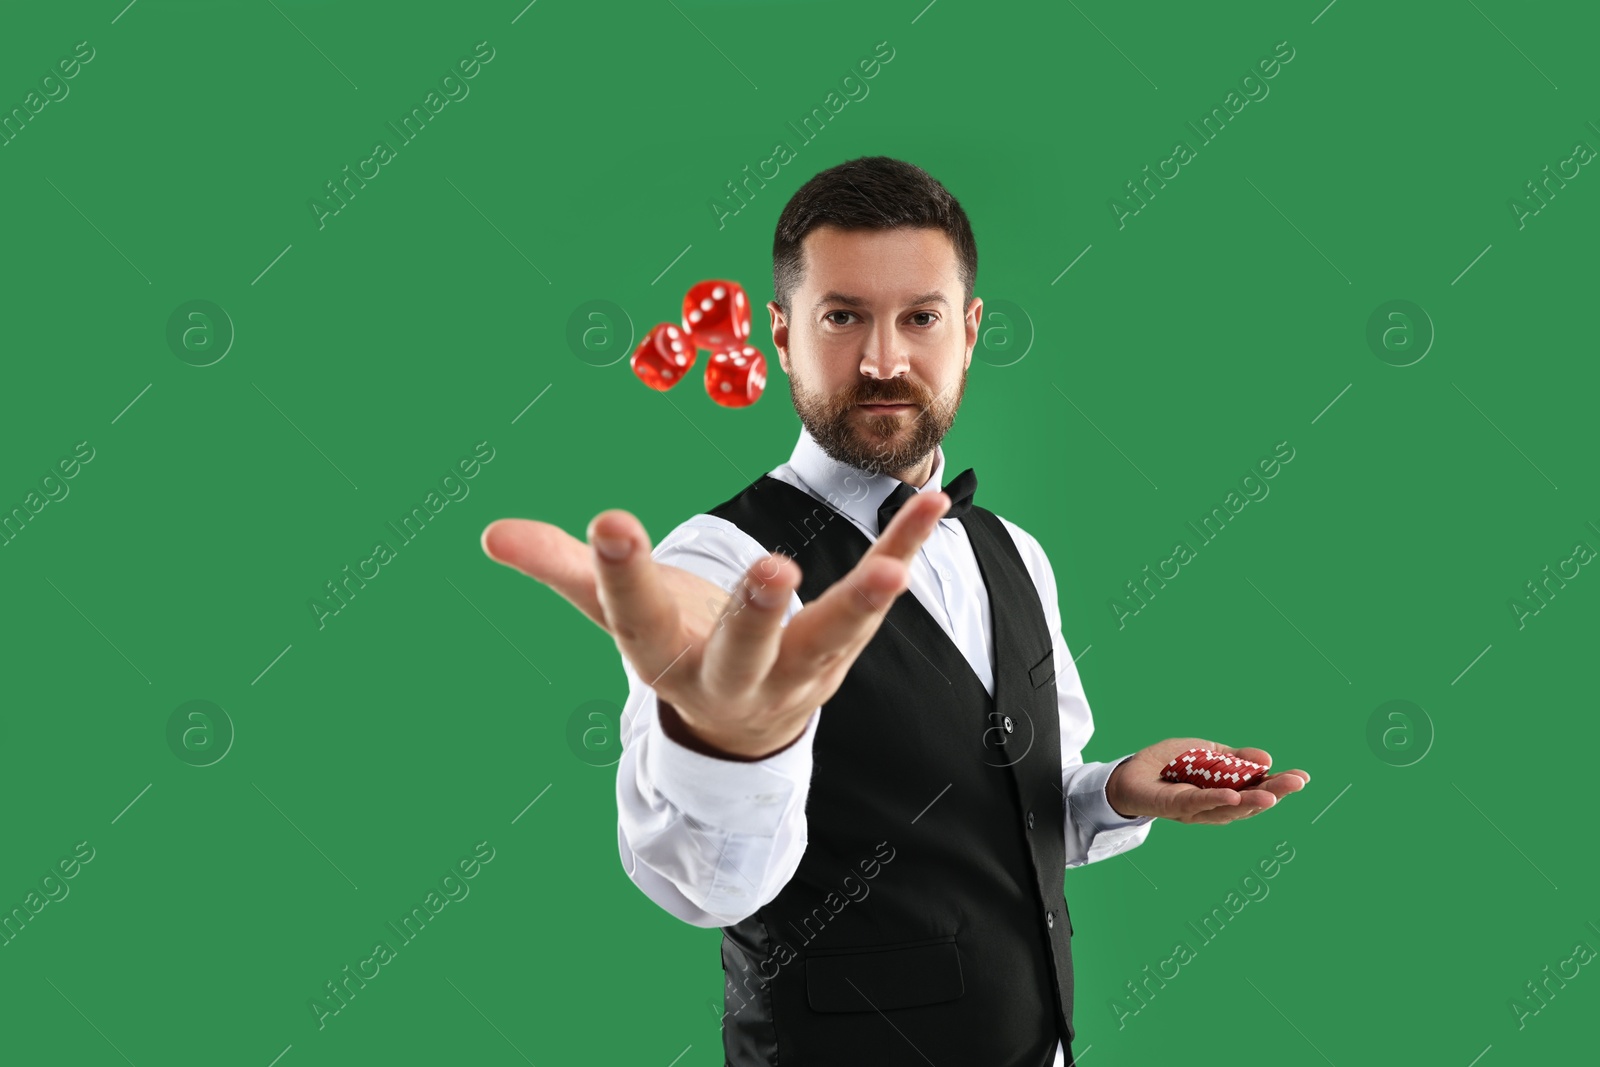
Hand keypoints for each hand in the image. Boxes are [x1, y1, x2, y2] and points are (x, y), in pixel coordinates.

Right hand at [479, 490, 952, 758]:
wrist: (741, 725)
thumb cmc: (675, 646)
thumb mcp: (618, 615)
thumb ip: (563, 569)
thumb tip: (490, 533)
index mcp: (666, 659)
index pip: (636, 617)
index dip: (622, 574)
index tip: (610, 521)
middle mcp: (734, 675)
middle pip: (744, 653)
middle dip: (755, 618)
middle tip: (772, 574)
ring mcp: (797, 669)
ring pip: (829, 640)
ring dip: (861, 603)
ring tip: (893, 568)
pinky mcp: (842, 646)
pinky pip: (878, 598)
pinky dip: (906, 549)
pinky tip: (934, 503)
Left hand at [1106, 737, 1308, 824]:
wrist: (1128, 773)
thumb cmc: (1169, 765)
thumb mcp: (1206, 754)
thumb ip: (1234, 758)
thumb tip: (1267, 758)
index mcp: (1225, 791)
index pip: (1257, 789)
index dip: (1280, 784)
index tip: (1304, 777)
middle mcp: (1214, 806)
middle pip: (1249, 802)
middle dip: (1275, 792)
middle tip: (1298, 782)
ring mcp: (1195, 810)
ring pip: (1228, 808)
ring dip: (1251, 800)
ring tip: (1273, 795)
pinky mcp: (1173, 807)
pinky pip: (1196, 804)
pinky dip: (1215, 800)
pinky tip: (1233, 795)